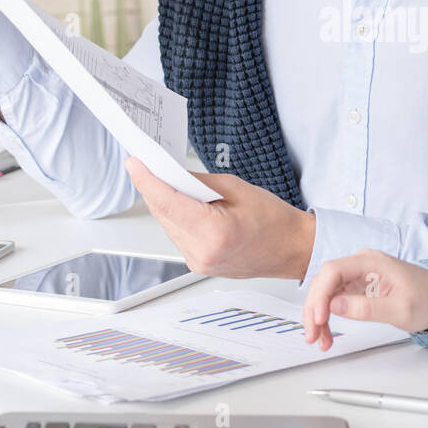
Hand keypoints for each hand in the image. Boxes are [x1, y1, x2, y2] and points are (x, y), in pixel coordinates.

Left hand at [123, 159, 316, 279]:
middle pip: (163, 214)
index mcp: (214, 233)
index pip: (167, 203)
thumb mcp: (237, 188)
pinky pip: (177, 235)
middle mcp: (201, 253)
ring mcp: (198, 262)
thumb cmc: (275, 221)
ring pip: (167, 225)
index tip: (135, 163)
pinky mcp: (198, 264)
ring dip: (164, 203)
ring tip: (166, 181)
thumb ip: (198, 181)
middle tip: (147, 164)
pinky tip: (181, 202)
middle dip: (153, 187)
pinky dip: (175, 217)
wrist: (292, 249)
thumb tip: (171, 173)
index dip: (147, 180)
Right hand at [302, 250, 427, 350]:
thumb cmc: (427, 299)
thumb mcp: (400, 310)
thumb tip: (336, 306)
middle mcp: (361, 264)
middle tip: (312, 335)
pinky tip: (327, 333)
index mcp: (371, 261)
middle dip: (314, 309)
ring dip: (318, 315)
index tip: (319, 318)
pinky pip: (335, 299)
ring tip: (320, 340)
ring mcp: (358, 275)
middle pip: (324, 281)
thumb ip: (367, 308)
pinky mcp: (358, 287)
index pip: (333, 271)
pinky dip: (327, 316)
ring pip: (326, 292)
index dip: (321, 295)